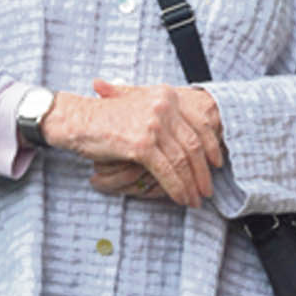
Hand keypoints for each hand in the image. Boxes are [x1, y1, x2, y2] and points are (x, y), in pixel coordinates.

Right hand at [47, 79, 223, 207]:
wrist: (79, 120)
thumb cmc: (107, 118)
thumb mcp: (141, 107)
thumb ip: (164, 117)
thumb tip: (188, 142)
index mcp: (166, 95)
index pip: (199, 123)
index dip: (211, 147)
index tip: (216, 164)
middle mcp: (163, 106)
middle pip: (193, 145)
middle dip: (203, 172)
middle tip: (206, 190)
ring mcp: (153, 125)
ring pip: (182, 161)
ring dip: (191, 185)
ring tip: (193, 199)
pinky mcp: (142, 144)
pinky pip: (166, 172)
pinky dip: (176, 188)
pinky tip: (180, 198)